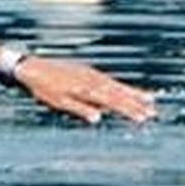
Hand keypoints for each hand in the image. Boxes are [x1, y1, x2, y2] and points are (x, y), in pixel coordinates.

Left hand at [12, 55, 155, 124]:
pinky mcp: (86, 71)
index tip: (143, 118)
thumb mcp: (58, 101)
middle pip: (118, 93)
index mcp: (86, 89)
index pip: (112, 101)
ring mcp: (90, 73)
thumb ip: (79, 109)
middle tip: (153, 112)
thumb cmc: (42, 87)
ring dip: (133, 93)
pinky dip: (120, 85)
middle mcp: (91, 79)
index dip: (129, 110)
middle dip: (136, 103)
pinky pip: (108, 80)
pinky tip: (126, 91)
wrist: (31, 67)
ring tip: (149, 99)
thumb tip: (98, 118)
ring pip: (116, 85)